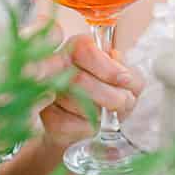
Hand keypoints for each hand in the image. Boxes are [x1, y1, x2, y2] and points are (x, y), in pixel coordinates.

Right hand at [37, 33, 143, 149]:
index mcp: (77, 48)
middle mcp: (56, 65)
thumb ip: (129, 74)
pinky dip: (88, 127)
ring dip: (101, 113)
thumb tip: (125, 76)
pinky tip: (92, 123)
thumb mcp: (123, 80)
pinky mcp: (46, 116)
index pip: (86, 50)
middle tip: (125, 102)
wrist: (82, 121)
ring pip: (75, 103)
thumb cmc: (105, 94)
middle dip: (110, 96)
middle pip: (80, 80)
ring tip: (110, 114)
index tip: (125, 80)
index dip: (108, 68)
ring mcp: (47, 90)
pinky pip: (69, 123)